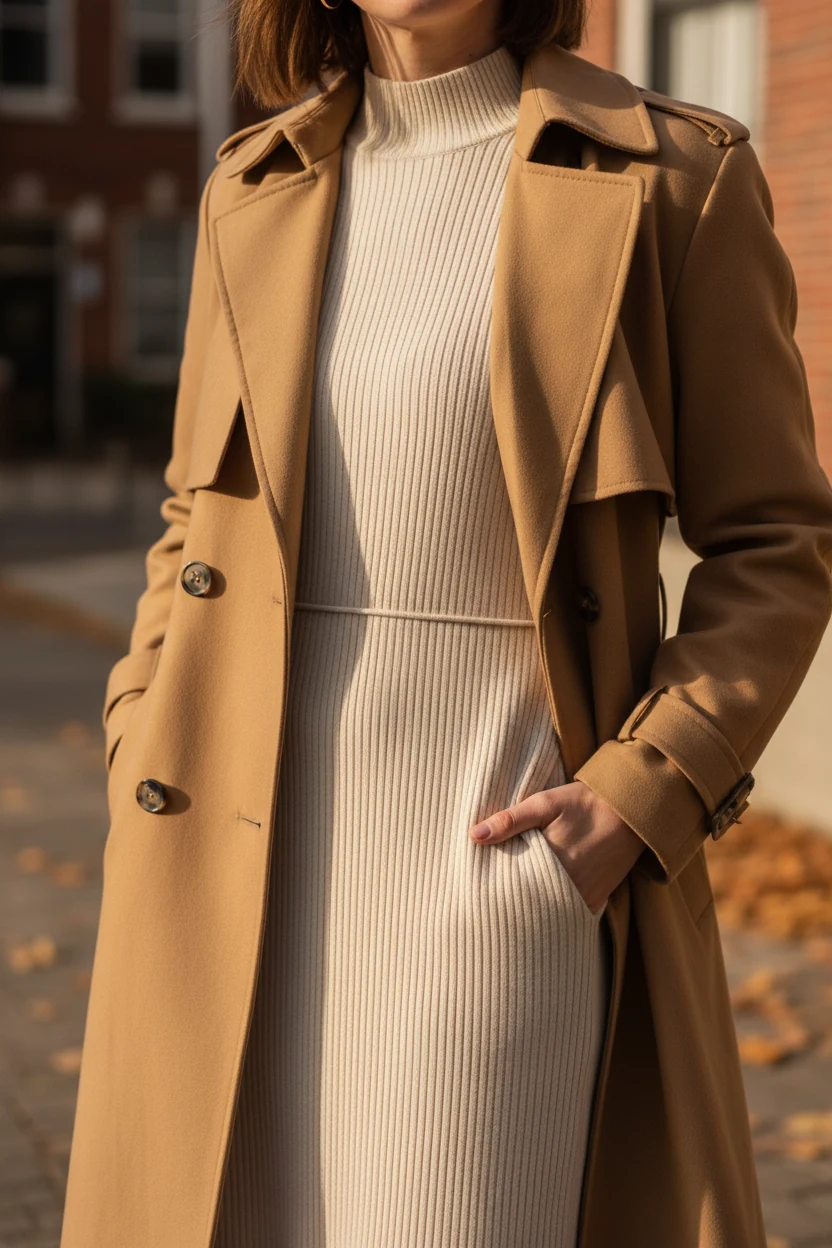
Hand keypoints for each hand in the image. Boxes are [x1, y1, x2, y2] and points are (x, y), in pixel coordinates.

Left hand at [467, 780, 644, 912]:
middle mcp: (570, 888)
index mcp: (553, 865)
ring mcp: (586, 898)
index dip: (496, 888)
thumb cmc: (583, 803)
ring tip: (512, 900)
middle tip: (490, 897)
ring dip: (532, 906)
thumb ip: (510, 820)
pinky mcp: (597, 900)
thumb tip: (474, 835)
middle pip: (530, 904)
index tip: (480, 885)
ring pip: (549, 912)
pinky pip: (569, 914)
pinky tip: (539, 901)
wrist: (630, 809)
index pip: (513, 888)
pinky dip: (553, 909)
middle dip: (511, 901)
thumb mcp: (544, 803)